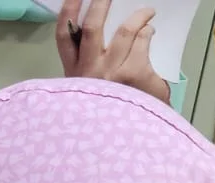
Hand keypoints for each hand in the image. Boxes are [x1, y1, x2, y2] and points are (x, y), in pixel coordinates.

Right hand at [55, 0, 170, 104]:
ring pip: (125, 31)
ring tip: (147, 14)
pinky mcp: (133, 75)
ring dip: (139, 17)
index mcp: (74, 73)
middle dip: (101, 5)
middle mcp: (88, 72)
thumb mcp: (89, 89)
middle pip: (91, 28)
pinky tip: (150, 33)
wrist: (128, 138)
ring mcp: (111, 74)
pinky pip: (142, 41)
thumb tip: (102, 30)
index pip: (63, 37)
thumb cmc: (110, 111)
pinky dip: (148, 32)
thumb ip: (88, 63)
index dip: (68, 12)